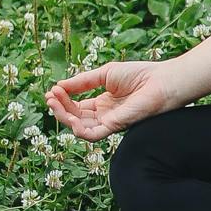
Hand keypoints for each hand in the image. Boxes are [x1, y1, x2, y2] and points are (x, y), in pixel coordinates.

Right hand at [45, 58, 183, 139]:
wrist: (161, 81)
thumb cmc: (139, 75)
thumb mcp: (104, 74)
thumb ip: (82, 81)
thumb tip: (58, 86)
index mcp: (103, 103)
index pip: (76, 107)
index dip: (63, 100)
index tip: (53, 89)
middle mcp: (104, 116)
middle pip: (75, 117)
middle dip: (59, 108)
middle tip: (49, 97)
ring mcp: (109, 123)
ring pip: (80, 128)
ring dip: (64, 117)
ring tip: (54, 103)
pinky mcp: (115, 127)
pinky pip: (93, 136)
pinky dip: (79, 130)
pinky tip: (70, 118)